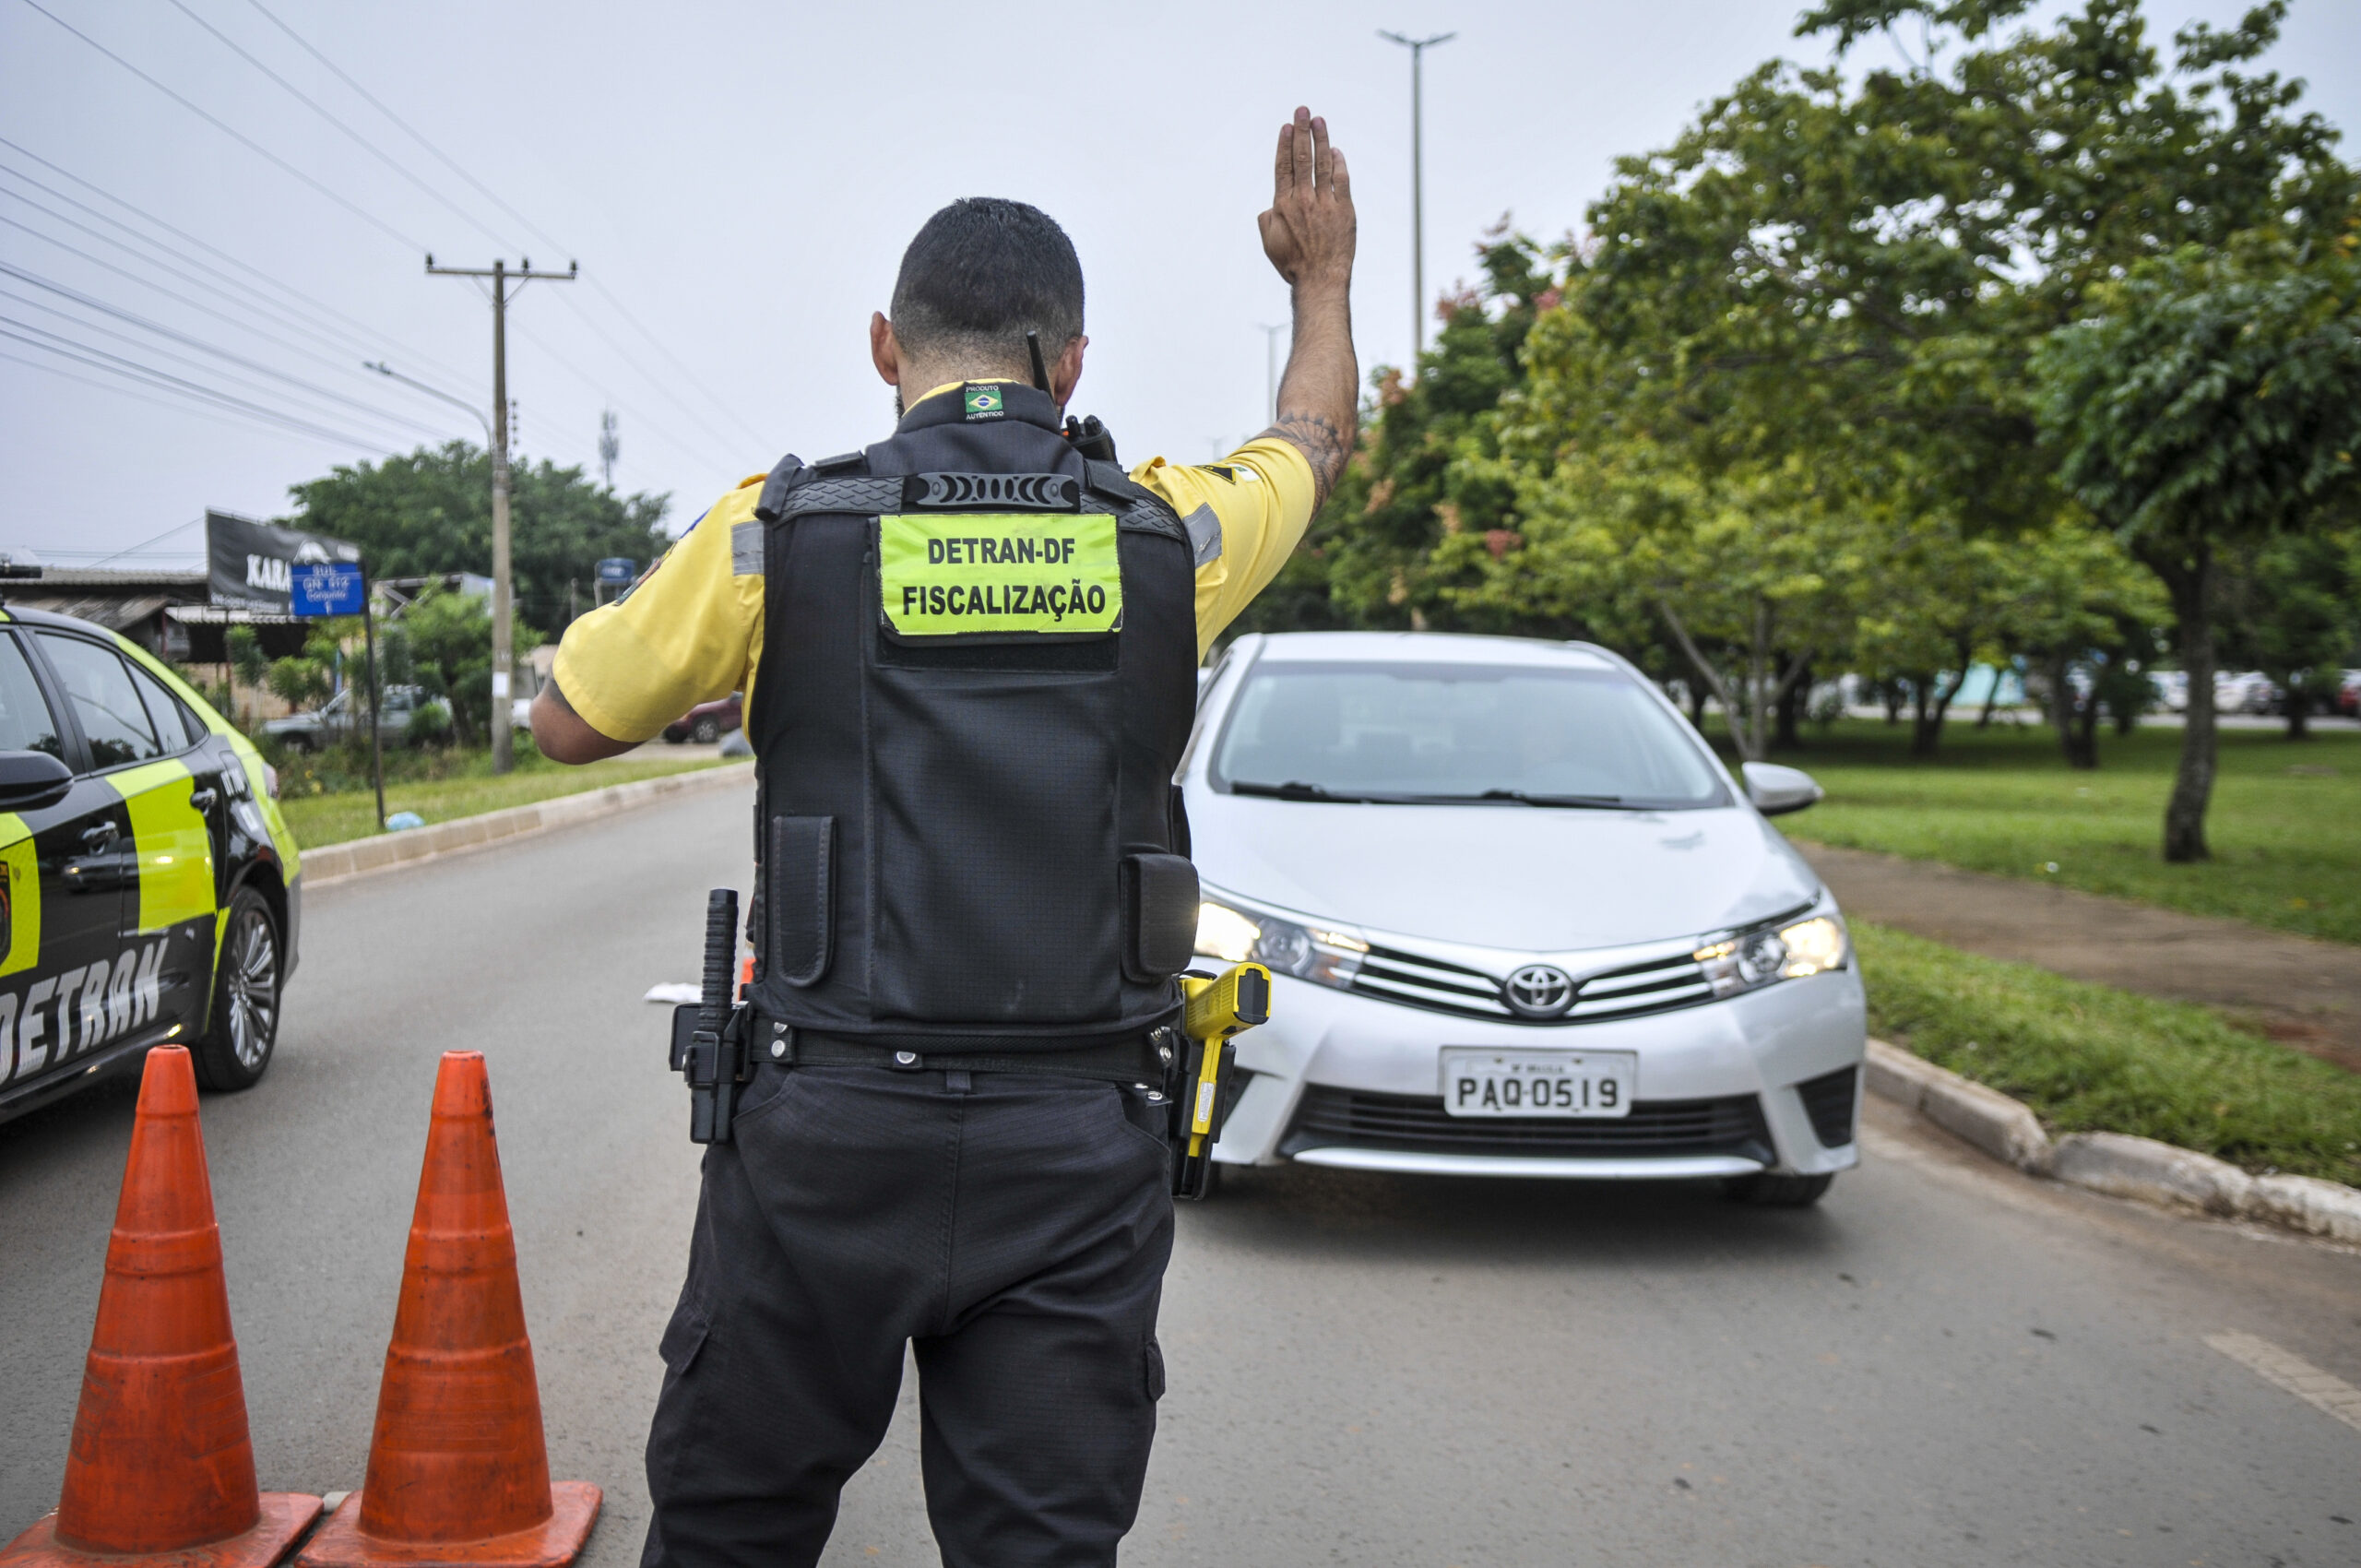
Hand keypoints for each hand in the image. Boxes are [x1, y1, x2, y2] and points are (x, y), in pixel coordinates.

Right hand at [1258, 107, 1354, 291]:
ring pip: (1323, 164)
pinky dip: (1339, 164)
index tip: (1286, 127)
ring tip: (1319, 121)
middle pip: (1301, 158)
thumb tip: (1271, 207)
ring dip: (1321, 139)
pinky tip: (1336, 151)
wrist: (1319, 279)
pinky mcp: (1344, 210)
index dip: (1284, 144)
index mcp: (1283, 205)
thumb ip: (1267, 219)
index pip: (1283, 167)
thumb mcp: (1269, 243)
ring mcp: (1325, 204)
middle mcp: (1303, 200)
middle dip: (1301, 131)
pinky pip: (1342, 180)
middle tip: (1303, 110)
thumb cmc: (1293, 265)